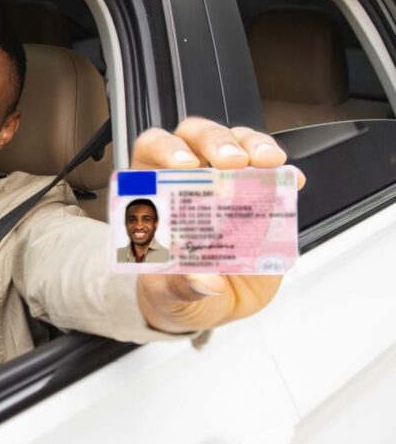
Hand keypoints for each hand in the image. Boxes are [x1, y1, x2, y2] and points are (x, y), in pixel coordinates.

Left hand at [133, 117, 304, 333]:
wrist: (211, 306)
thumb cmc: (176, 290)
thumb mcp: (169, 295)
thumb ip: (180, 286)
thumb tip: (203, 281)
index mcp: (153, 193)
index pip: (152, 150)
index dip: (166, 148)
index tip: (184, 164)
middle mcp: (188, 180)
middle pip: (196, 137)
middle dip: (215, 142)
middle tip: (232, 162)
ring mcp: (226, 183)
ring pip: (236, 142)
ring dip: (253, 145)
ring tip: (267, 162)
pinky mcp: (259, 195)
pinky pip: (271, 172)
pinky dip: (284, 172)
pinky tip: (291, 180)